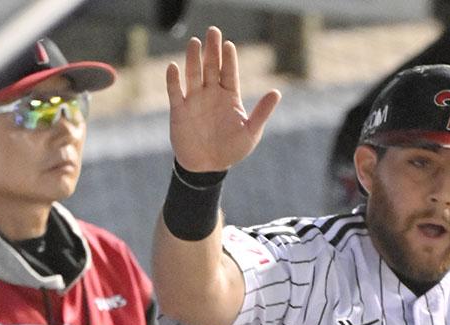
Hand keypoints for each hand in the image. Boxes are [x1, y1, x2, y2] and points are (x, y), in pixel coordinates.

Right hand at [167, 26, 281, 172]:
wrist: (208, 167)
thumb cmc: (231, 150)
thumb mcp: (251, 132)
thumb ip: (262, 112)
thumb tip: (276, 92)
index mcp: (229, 97)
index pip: (229, 73)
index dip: (229, 59)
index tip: (229, 45)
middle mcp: (211, 94)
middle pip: (211, 67)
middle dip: (212, 50)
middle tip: (213, 31)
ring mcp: (194, 100)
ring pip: (193, 75)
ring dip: (193, 59)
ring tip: (194, 43)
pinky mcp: (179, 110)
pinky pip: (175, 92)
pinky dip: (173, 80)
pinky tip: (174, 67)